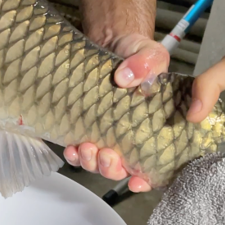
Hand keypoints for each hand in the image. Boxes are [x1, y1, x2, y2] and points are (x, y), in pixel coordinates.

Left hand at [64, 34, 169, 191]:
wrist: (112, 42)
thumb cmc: (138, 55)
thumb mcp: (151, 54)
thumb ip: (147, 65)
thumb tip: (125, 79)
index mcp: (152, 130)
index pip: (153, 164)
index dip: (146, 179)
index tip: (138, 181)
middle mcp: (129, 138)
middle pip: (121, 169)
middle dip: (112, 168)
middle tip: (107, 155)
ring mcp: (106, 135)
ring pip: (97, 164)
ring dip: (90, 162)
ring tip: (87, 148)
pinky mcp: (86, 128)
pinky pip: (78, 151)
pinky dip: (74, 154)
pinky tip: (71, 146)